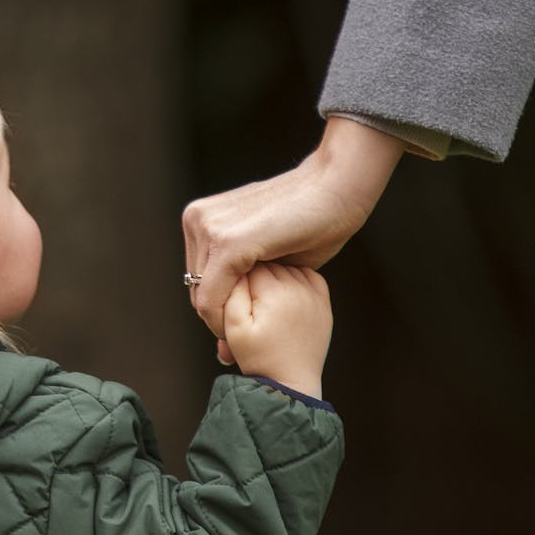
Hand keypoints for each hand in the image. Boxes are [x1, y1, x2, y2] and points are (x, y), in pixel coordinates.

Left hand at [183, 117, 401, 362]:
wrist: (338, 189)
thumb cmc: (311, 224)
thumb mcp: (266, 258)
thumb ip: (243, 284)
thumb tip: (222, 341)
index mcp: (200, 218)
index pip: (195, 280)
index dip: (218, 311)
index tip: (236, 339)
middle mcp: (196, 219)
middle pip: (195, 290)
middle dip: (222, 318)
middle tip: (242, 344)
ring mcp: (208, 228)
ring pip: (201, 298)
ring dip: (227, 322)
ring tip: (255, 335)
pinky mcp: (227, 243)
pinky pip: (212, 298)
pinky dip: (227, 321)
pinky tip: (250, 332)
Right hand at [222, 263, 332, 398]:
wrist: (291, 383)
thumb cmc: (259, 358)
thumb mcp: (232, 327)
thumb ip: (229, 293)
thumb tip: (234, 268)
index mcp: (274, 292)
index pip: (246, 264)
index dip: (235, 278)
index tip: (234, 295)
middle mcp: (298, 287)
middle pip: (266, 263)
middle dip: (253, 277)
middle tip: (248, 301)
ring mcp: (314, 293)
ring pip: (285, 266)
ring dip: (273, 276)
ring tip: (265, 301)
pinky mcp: (323, 301)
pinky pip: (306, 275)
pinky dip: (294, 279)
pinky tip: (283, 295)